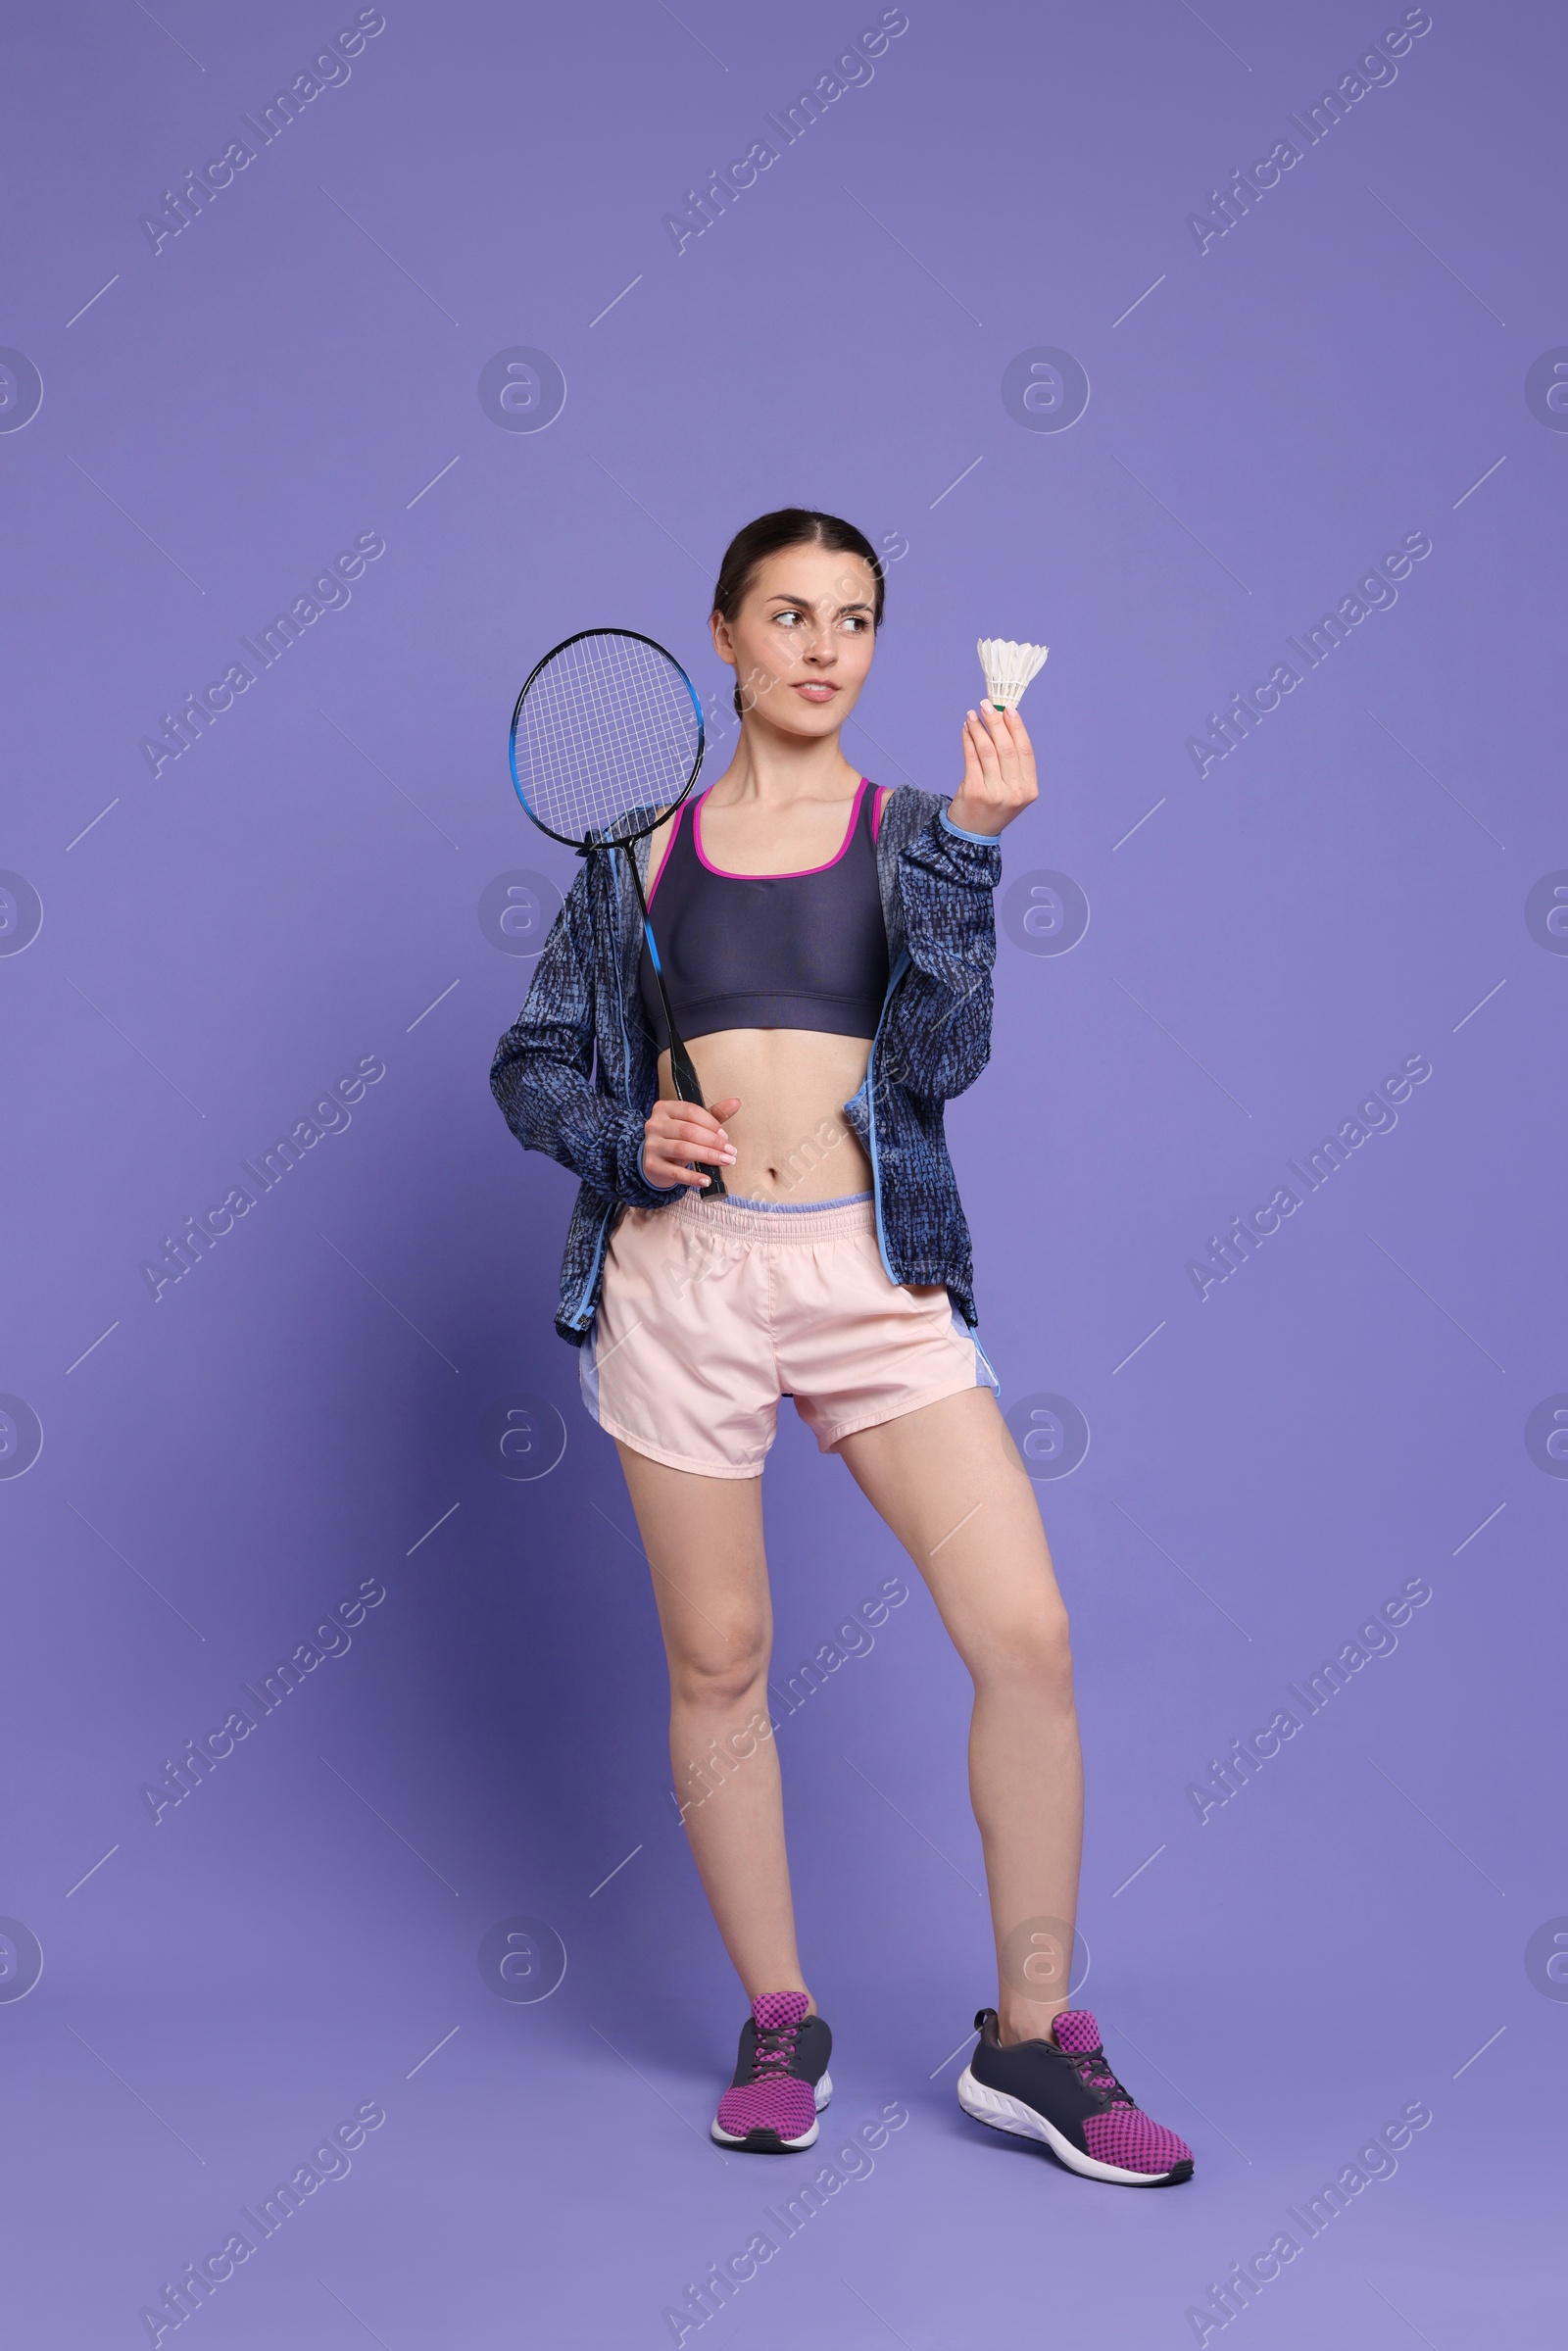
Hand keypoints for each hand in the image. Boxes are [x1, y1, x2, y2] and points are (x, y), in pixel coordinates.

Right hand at [643, 1095, 740, 1191]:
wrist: (655, 1161)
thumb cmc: (677, 1139)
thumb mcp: (694, 1125)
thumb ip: (714, 1114)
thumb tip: (736, 1102)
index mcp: (665, 1108)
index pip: (691, 1111)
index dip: (711, 1124)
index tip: (726, 1136)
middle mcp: (654, 1124)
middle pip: (688, 1130)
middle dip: (713, 1142)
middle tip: (730, 1152)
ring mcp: (651, 1145)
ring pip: (682, 1149)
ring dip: (707, 1156)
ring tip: (725, 1161)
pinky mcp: (651, 1165)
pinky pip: (675, 1172)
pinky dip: (692, 1177)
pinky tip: (706, 1180)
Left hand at [947, 701, 1037, 836]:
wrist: (972, 834)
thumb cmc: (993, 806)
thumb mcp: (1011, 789)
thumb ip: (1012, 762)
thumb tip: (1003, 721)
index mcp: (1029, 789)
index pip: (1025, 750)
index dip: (1017, 727)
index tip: (1008, 708)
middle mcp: (1015, 792)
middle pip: (1007, 747)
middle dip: (996, 722)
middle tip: (986, 705)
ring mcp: (996, 793)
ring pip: (988, 750)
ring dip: (979, 728)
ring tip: (972, 715)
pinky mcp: (976, 792)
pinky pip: (972, 758)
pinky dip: (968, 740)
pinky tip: (966, 729)